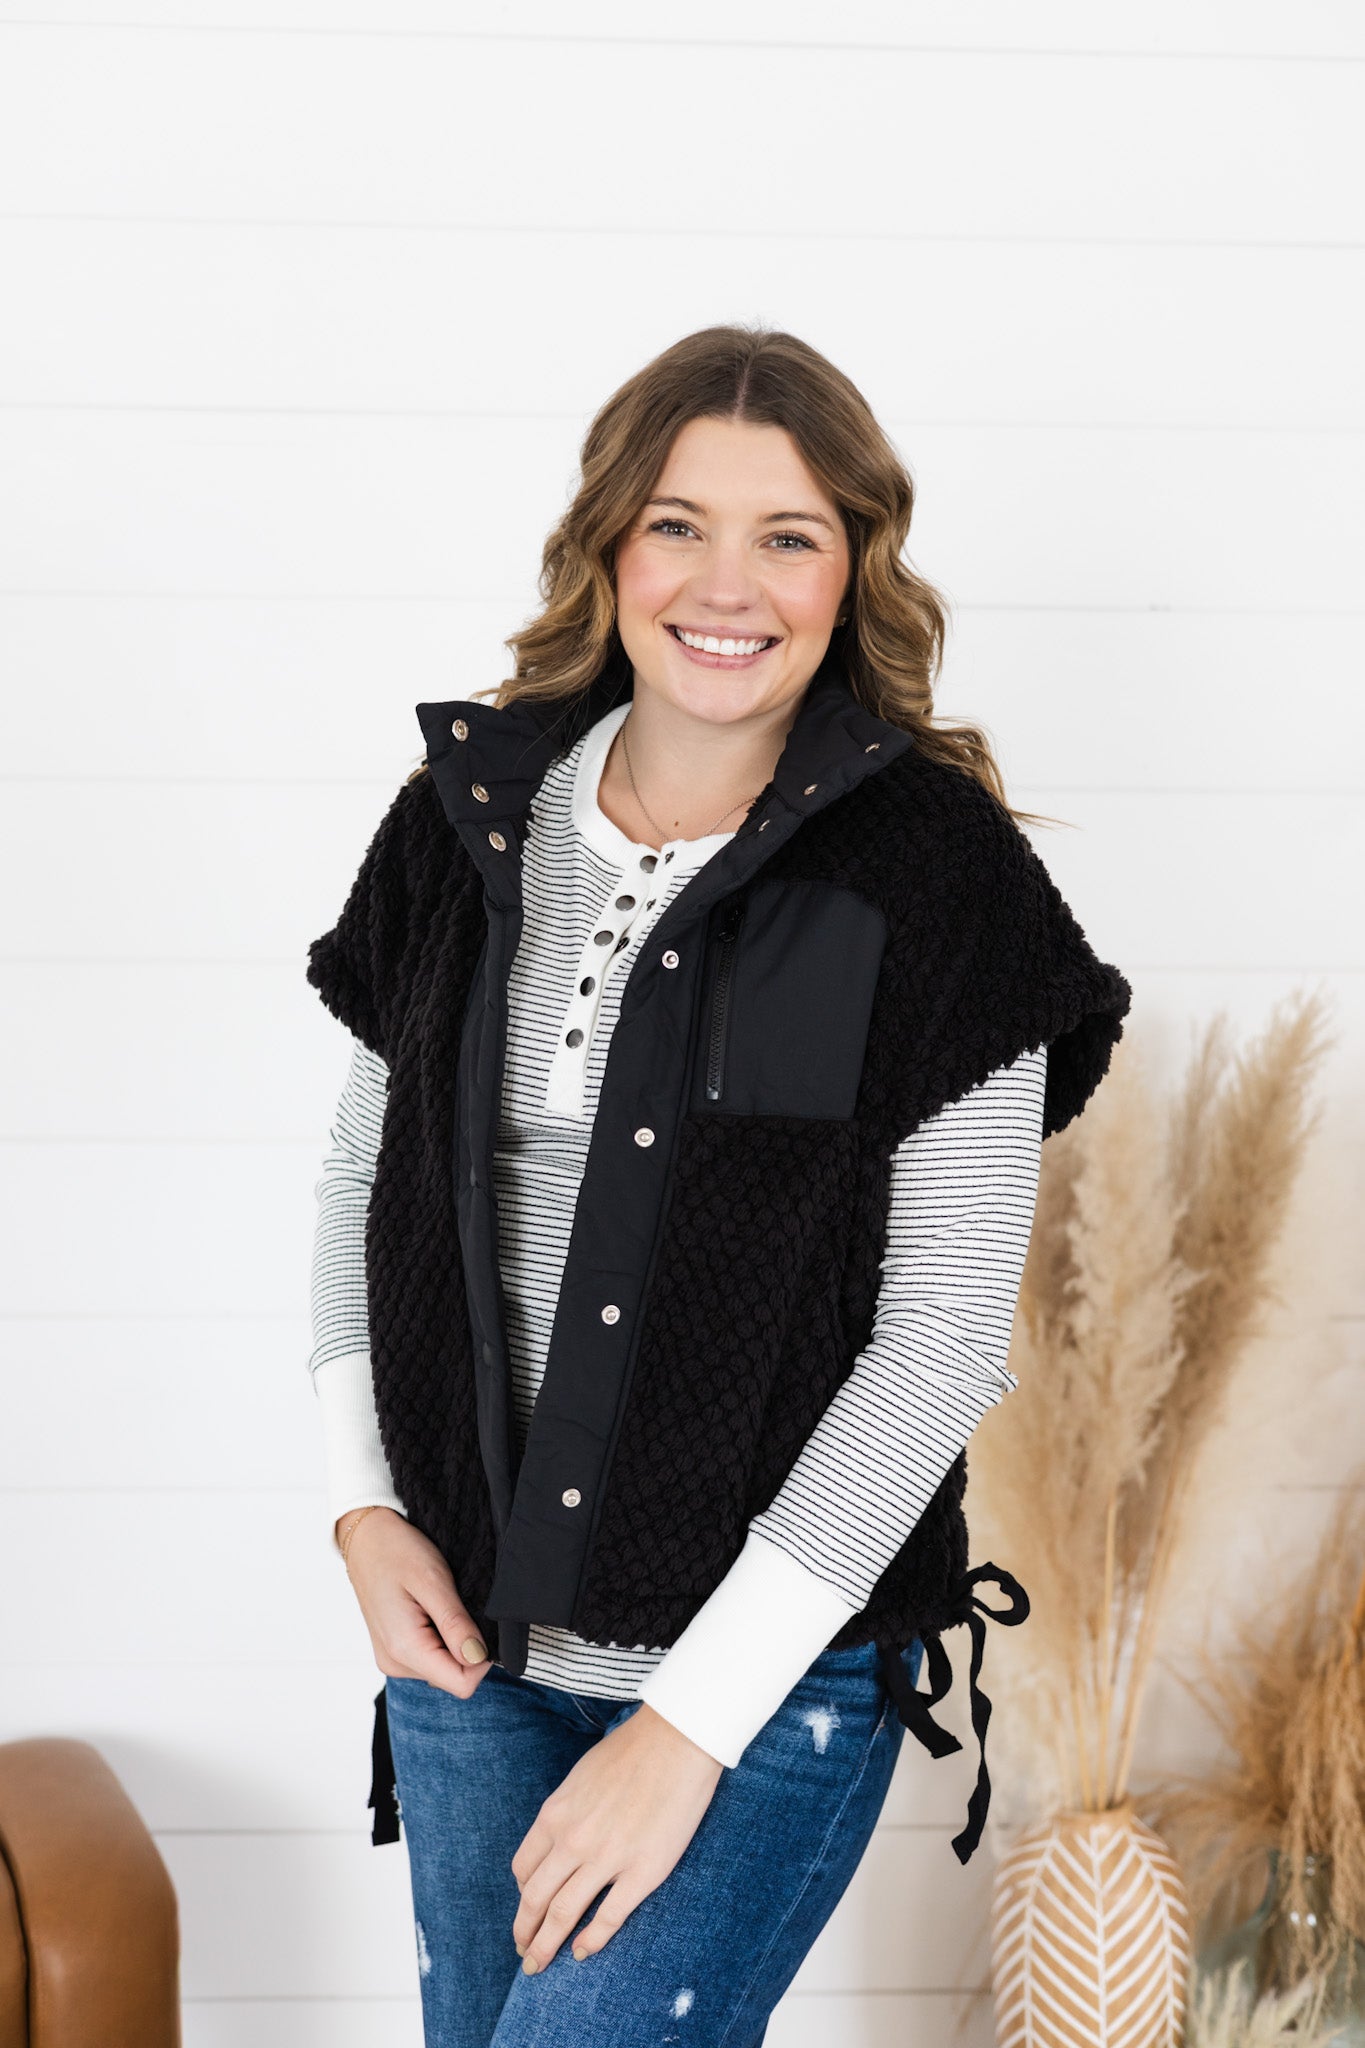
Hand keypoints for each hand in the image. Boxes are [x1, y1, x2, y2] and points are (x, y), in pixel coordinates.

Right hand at [336, 1506, 492, 1698]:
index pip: (461, 1684)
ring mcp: (392, 1659)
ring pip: (444, 1668)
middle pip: (454, 1677)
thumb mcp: (433, 1581)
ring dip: (452, 1639)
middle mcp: (395, 1663)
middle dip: (466, 1646)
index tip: (479, 1623)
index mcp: (404, 1649)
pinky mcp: (394, 1650)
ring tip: (439, 1603)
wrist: (365, 1538)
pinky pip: (430, 1657)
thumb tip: (479, 1657)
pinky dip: (440, 1637)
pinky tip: (430, 1609)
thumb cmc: (396, 1551)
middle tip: (455, 1605)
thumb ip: (455, 1624)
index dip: (482, 1658)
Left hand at [510, 1701, 723, 1971]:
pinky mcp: (642, 1872)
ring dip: (546, 1945)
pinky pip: (607, 1918)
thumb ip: (564, 1813)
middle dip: (525, 1932)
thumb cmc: (631, 1751)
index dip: (521, 1897)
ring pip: (563, 1915)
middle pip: (535, 1899)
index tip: (525, 1912)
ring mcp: (606, 1859)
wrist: (678, 1741)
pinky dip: (590, 1942)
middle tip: (523, 1952)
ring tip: (540, 1964)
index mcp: (555, 1815)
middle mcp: (573, 1840)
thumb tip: (556, 1841)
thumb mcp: (580, 1778)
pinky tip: (582, 1953)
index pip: (524, 1869)